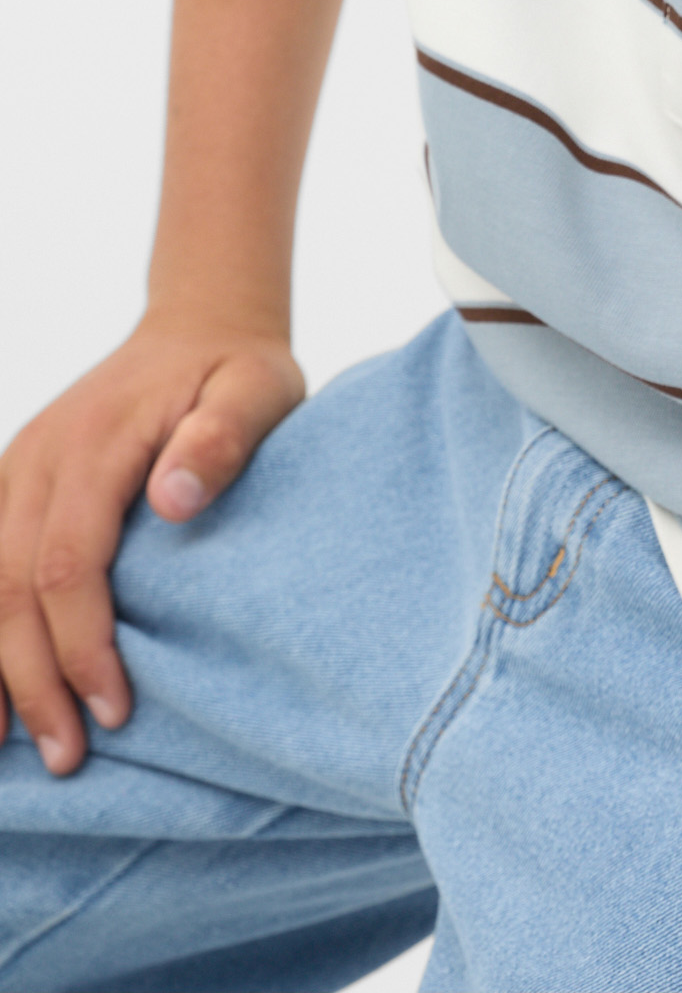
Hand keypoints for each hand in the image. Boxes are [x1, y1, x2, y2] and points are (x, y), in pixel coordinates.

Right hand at [0, 308, 304, 772]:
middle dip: (32, 679)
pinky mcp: (11, 482)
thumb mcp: (258, 389)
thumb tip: (173, 501)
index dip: (81, 645)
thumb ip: (223, 438)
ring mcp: (17, 468)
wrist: (197, 323)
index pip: (69, 564)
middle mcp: (40, 457)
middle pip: (11, 585)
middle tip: (68, 757)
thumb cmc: (237, 369)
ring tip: (10, 747)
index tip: (115, 711)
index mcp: (96, 442)